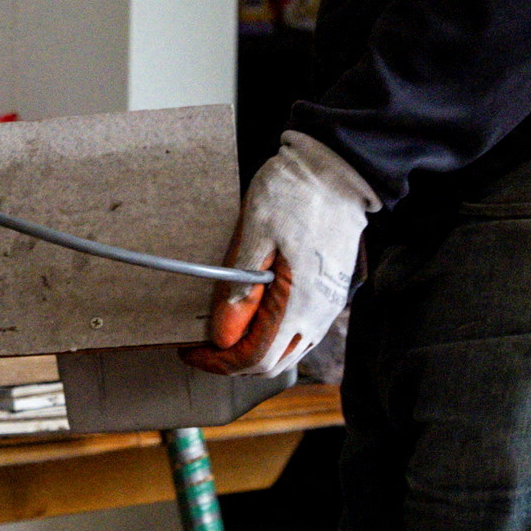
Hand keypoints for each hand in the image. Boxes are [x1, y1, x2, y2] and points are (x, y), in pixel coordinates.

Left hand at [197, 135, 376, 380]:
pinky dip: (273, 334)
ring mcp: (329, 304)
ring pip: (289, 350)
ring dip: (254, 349)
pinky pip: (301, 331)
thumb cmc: (295, 193)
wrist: (338, 168)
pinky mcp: (331, 291)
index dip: (218, 361)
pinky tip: (253, 315)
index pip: (254, 358)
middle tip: (202, 345)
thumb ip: (241, 290)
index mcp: (300, 303)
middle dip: (233, 361)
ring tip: (224, 331)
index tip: (192, 350)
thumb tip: (223, 336)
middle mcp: (320, 313)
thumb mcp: (256, 234)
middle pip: (272, 363)